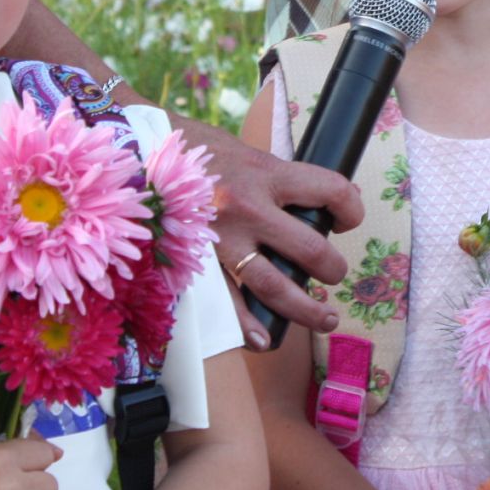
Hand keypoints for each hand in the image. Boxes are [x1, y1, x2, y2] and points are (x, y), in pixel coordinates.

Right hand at [175, 116, 356, 347]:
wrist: (138, 150)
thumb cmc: (195, 150)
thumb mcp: (244, 152)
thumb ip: (277, 178)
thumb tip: (318, 201)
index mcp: (265, 173)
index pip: (329, 189)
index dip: (351, 208)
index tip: (349, 219)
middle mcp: (247, 207)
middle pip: (311, 249)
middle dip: (333, 269)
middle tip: (335, 275)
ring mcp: (221, 239)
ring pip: (276, 286)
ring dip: (308, 309)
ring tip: (325, 318)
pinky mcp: (197, 261)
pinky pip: (226, 302)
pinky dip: (246, 325)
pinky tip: (263, 340)